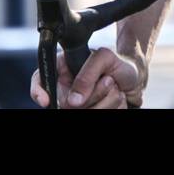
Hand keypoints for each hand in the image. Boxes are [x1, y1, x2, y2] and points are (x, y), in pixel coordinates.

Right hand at [30, 46, 144, 108]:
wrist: (135, 79)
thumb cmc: (118, 65)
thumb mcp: (105, 58)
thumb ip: (88, 73)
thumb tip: (74, 100)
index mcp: (64, 69)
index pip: (40, 78)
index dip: (38, 91)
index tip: (47, 101)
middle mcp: (67, 88)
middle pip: (65, 103)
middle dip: (92, 95)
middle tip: (107, 81)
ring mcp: (78, 103)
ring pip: (84, 112)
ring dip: (106, 102)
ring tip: (115, 89)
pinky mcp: (91, 111)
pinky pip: (99, 116)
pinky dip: (112, 108)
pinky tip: (117, 99)